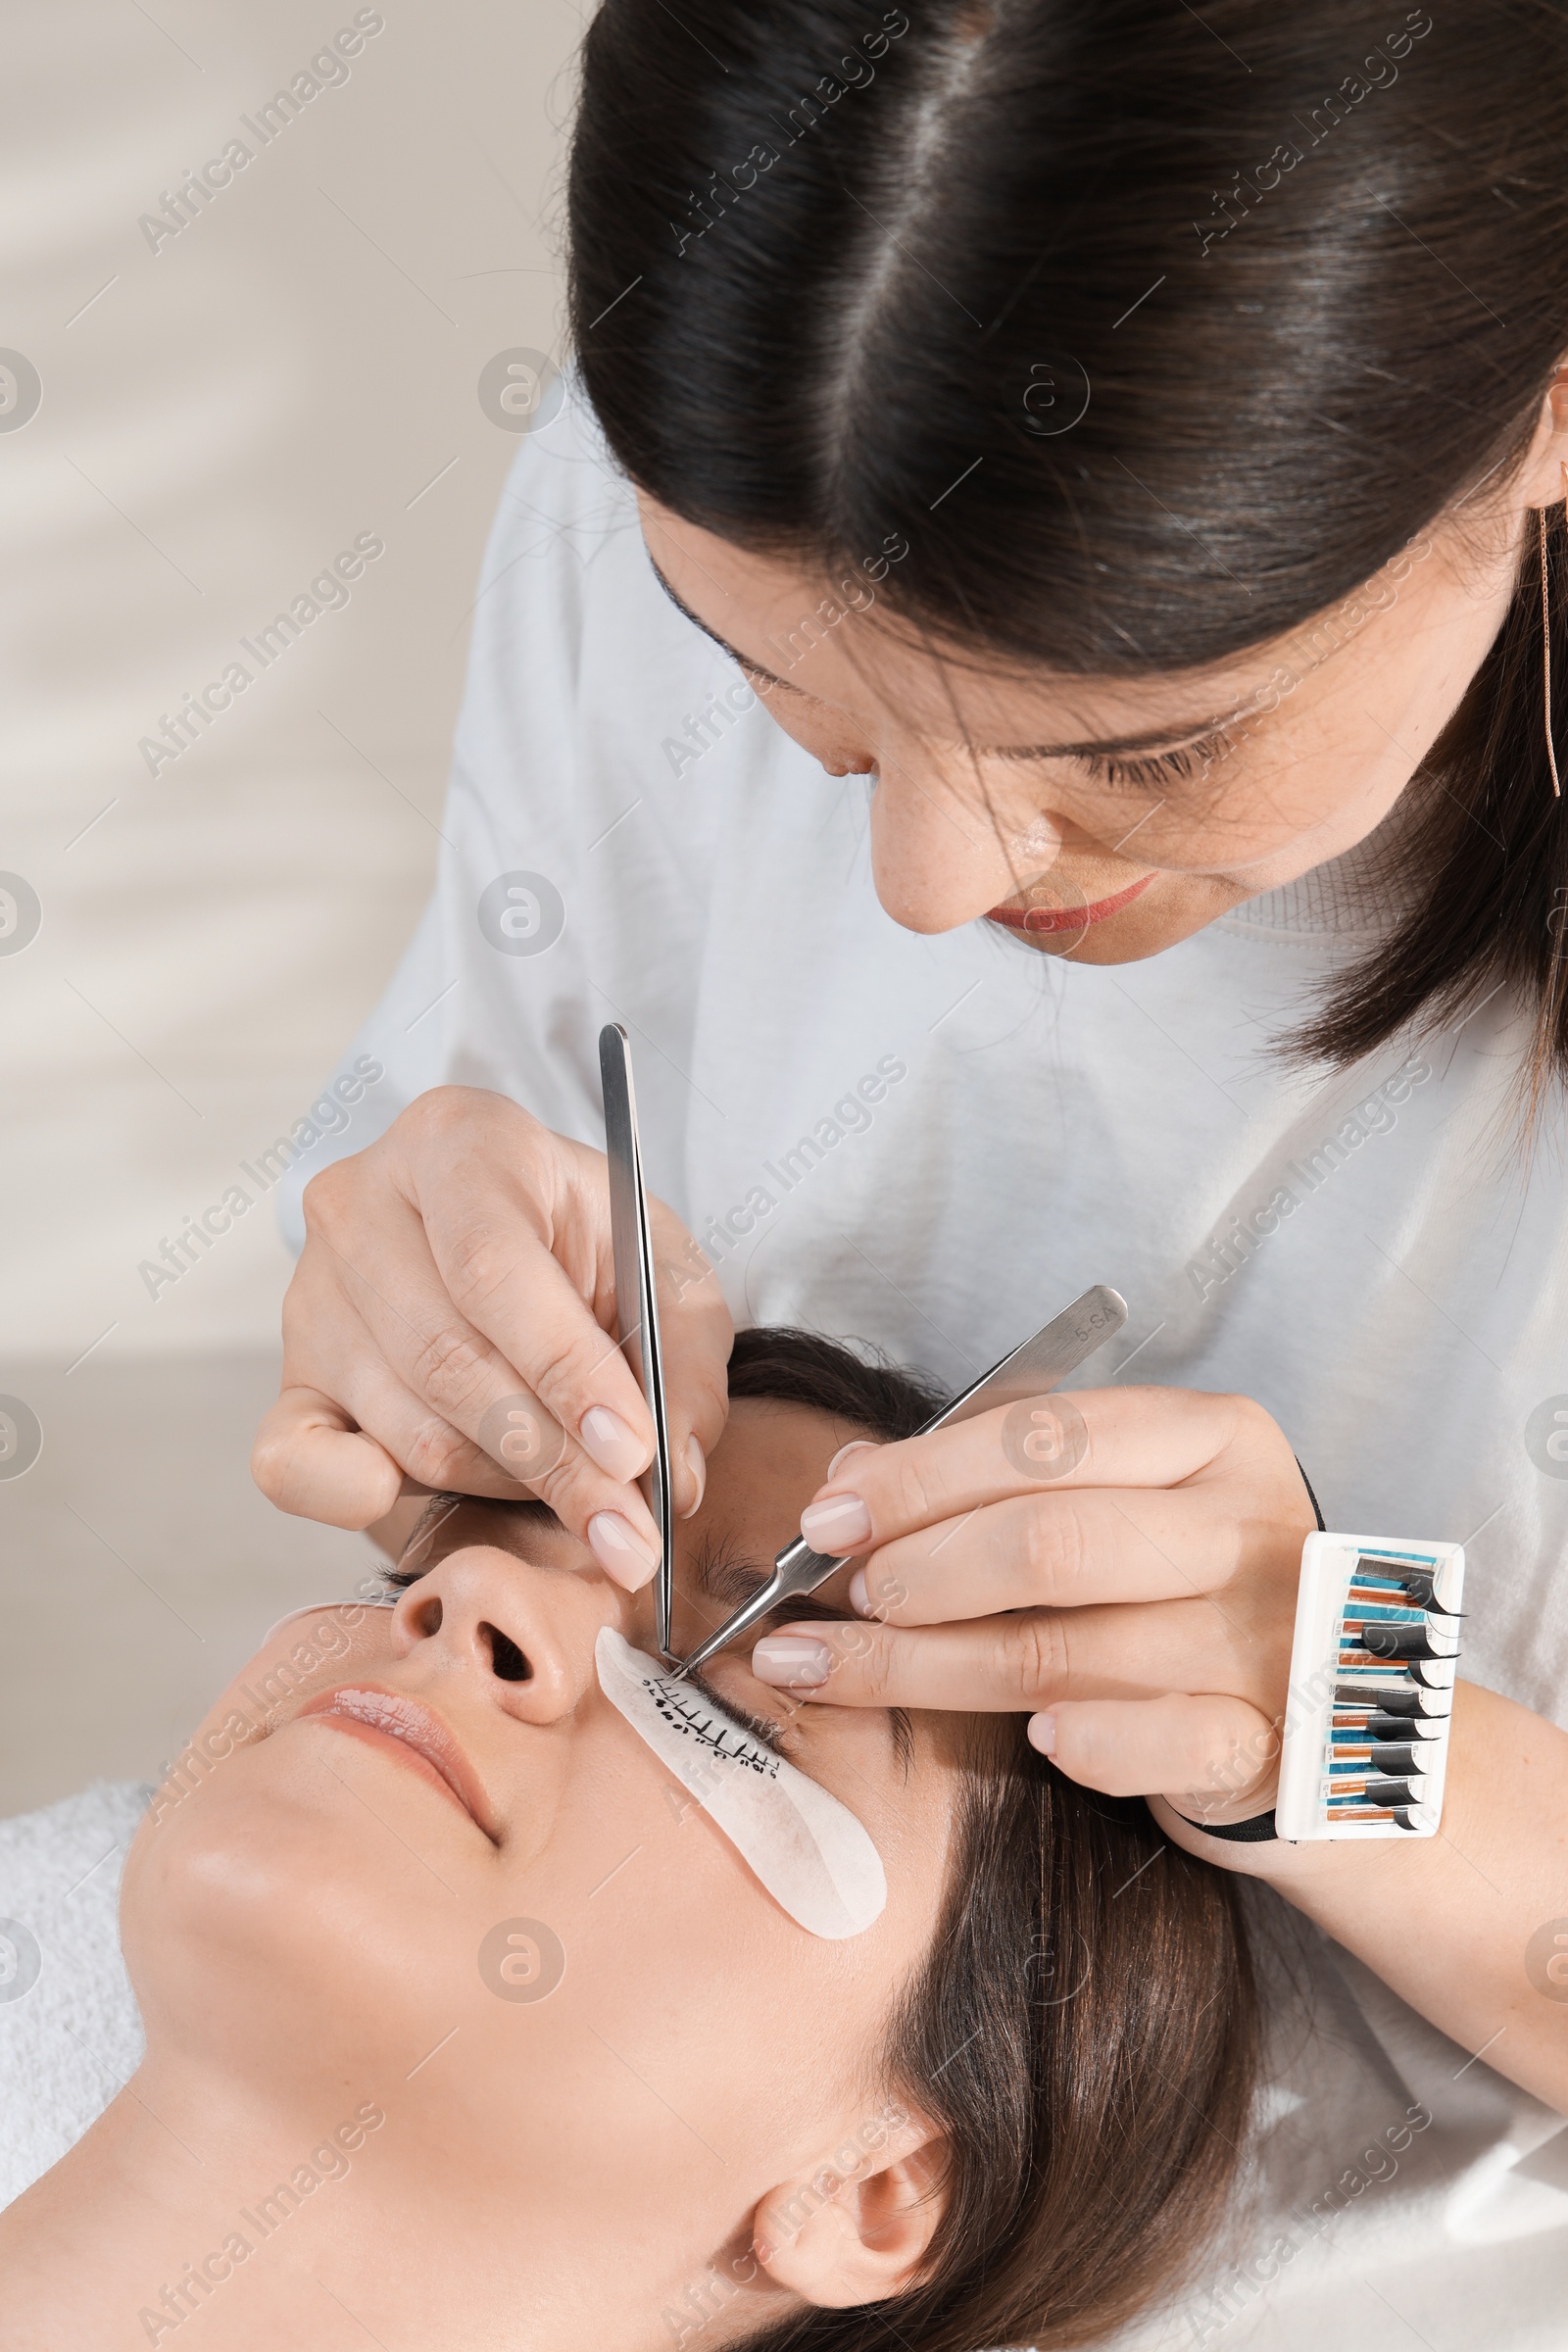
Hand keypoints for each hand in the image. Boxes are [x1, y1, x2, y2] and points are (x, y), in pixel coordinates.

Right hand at [250, 1087, 732, 1585]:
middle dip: (551, 1455)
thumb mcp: (663, 1269)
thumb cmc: (588, 1246)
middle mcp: (362, 1204)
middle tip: (629, 1528)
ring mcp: (313, 1294)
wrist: (516, 1241)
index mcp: (458, 1141)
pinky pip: (291, 1459)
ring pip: (406, 1423)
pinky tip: (413, 1503)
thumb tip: (671, 1480)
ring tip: (585, 1503)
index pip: (491, 1263)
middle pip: (447, 1355)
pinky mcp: (292, 1377)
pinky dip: (350, 1496)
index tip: (631, 1450)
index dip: (564, 1366)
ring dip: (506, 1483)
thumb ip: (680, 1362)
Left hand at [750, 1386, 1315, 1823]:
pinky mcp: (1270, 1742)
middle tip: (847, 1597)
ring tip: (838, 1666)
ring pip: (1065, 1653)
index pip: (1044, 1439)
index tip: (827, 1519)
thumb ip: (990, 1479)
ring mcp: (1270, 1639)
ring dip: (928, 1667)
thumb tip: (849, 1477)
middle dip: (922, 1571)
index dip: (919, 1479)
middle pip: (1051, 1541)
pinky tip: (1029, 1740)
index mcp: (1212, 1436)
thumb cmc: (1178, 1584)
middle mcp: (1250, 1527)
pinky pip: (1153, 1746)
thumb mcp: (1108, 1499)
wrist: (1326, 1706)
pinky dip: (1081, 1744)